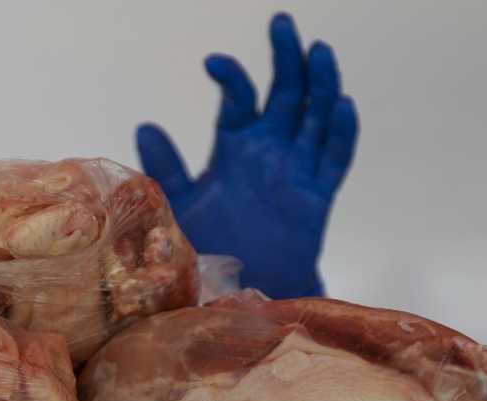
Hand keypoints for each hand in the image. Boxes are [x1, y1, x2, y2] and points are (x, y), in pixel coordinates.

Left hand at [137, 13, 358, 298]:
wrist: (236, 288)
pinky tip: (342, 104)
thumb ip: (166, 165)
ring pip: (316, 116)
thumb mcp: (179, 202)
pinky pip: (335, 158)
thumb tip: (144, 125)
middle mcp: (269, 150)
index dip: (230, 77)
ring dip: (319, 83)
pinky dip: (341, 132)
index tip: (212, 63)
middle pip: (285, 93)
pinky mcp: (318, 195)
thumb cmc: (206, 244)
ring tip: (318, 50)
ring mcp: (297, 168)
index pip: (238, 99)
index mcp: (235, 146)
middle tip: (280, 23)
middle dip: (285, 57)